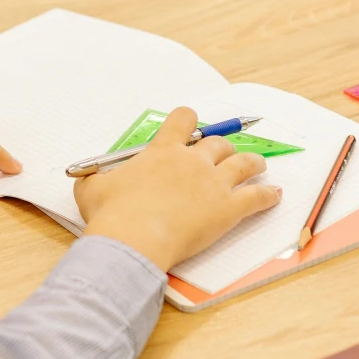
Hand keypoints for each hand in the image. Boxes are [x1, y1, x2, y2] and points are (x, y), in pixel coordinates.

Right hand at [73, 107, 281, 272]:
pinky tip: (275, 195)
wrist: (134, 238)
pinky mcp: (229, 209)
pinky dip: (268, 196)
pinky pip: (257, 197)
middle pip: (218, 143)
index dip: (188, 120)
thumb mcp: (91, 191)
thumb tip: (83, 179)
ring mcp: (214, 183)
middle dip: (223, 147)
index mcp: (162, 151)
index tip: (191, 123)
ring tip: (259, 165)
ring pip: (244, 163)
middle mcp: (193, 161)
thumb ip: (92, 180)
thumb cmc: (112, 214)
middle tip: (225, 153)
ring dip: (254, 163)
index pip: (182, 121)